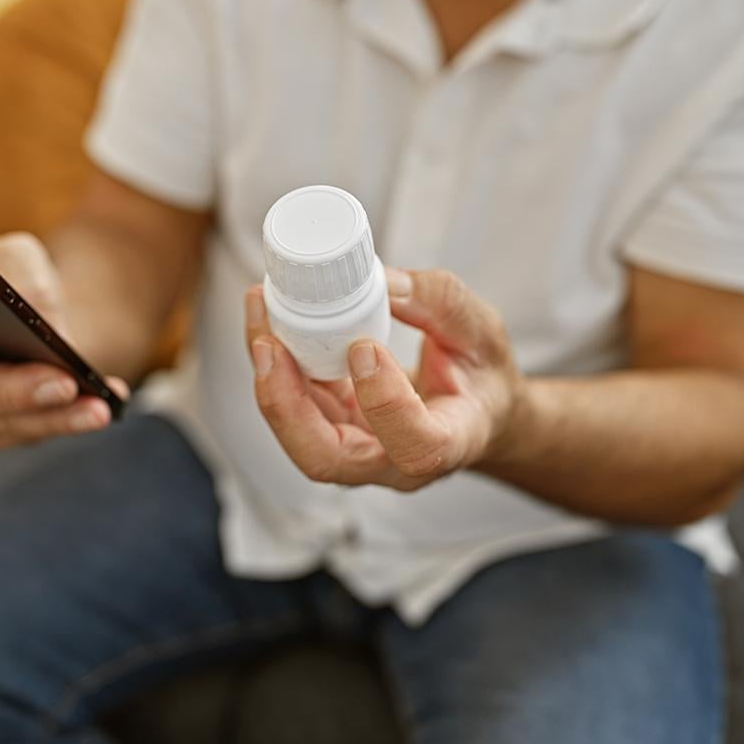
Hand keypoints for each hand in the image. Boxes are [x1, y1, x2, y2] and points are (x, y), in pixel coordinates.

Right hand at [0, 232, 128, 449]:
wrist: (45, 317)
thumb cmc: (15, 281)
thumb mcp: (17, 257)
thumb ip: (15, 269)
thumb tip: (32, 306)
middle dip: (9, 388)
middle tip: (58, 380)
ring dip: (50, 413)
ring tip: (94, 403)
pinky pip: (30, 433)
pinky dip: (70, 420)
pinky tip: (103, 406)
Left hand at [245, 268, 524, 490]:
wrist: (473, 410)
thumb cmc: (481, 377)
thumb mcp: (483, 332)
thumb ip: (441, 303)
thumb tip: (381, 281)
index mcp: (450, 443)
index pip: (415, 446)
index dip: (384, 403)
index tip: (366, 348)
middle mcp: (393, 462)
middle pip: (326, 459)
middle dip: (285, 405)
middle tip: (268, 343)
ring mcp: (356, 450)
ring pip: (297, 434)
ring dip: (269, 375)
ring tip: (260, 309)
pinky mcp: (331, 428)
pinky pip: (292, 406)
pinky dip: (273, 362)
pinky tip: (265, 314)